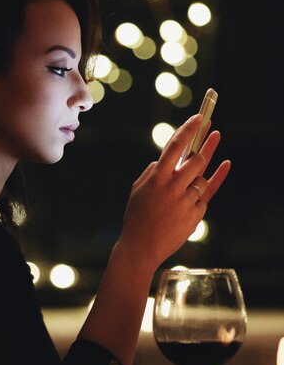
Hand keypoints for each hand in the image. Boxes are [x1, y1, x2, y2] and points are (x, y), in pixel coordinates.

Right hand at [117, 114, 230, 268]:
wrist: (141, 247)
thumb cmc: (137, 216)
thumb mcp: (138, 189)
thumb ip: (152, 171)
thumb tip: (166, 160)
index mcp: (156, 177)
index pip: (176, 146)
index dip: (189, 129)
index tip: (200, 117)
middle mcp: (172, 186)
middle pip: (196, 160)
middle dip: (202, 149)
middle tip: (210, 134)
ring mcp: (185, 201)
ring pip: (201, 177)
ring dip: (199, 171)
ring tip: (203, 157)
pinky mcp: (195, 215)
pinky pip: (204, 195)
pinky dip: (210, 183)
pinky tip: (226, 164)